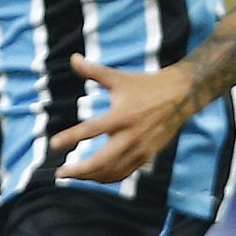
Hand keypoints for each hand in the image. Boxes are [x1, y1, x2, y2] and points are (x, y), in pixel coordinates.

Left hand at [50, 54, 194, 181]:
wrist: (182, 95)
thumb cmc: (146, 85)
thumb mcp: (119, 78)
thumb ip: (93, 71)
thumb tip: (72, 58)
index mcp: (122, 115)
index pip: (91, 130)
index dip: (71, 138)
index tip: (53, 144)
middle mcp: (131, 135)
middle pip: (101, 161)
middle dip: (79, 171)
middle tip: (60, 173)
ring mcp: (141, 148)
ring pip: (113, 171)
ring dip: (91, 177)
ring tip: (74, 175)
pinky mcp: (148, 155)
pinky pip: (126, 172)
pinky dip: (108, 177)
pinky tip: (95, 176)